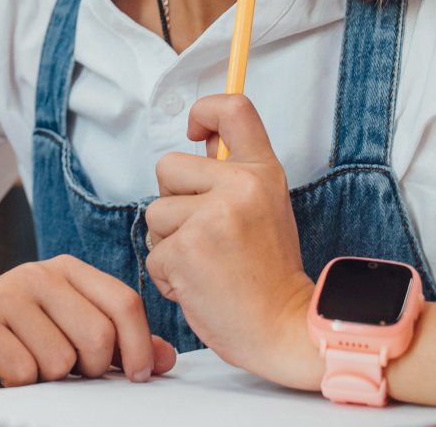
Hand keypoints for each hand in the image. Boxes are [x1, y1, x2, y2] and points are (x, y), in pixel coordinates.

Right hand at [0, 255, 177, 385]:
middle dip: (91, 370)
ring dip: (47, 378)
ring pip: (59, 361)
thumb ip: (115, 340)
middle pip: (97, 337)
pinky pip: (21, 370)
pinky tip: (3, 368)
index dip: (139, 347)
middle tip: (67, 372)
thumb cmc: (6, 330)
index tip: (138, 374)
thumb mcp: (64, 328)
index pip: (124, 303)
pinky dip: (18, 382)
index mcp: (68, 271)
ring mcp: (6, 295)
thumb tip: (165, 358)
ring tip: (27, 364)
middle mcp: (39, 274)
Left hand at [144, 93, 320, 388]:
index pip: (233, 108)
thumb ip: (235, 174)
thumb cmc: (268, 273)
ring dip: (168, 242)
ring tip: (205, 263)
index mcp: (262, 172)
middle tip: (206, 234)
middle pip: (167, 166)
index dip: (204, 110)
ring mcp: (211, 217)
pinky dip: (168, 274)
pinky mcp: (186, 250)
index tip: (195, 130)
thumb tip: (203, 138)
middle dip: (173, 201)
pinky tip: (199, 284)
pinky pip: (154, 251)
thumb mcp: (266, 208)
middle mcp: (240, 186)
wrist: (281, 326)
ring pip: (155, 213)